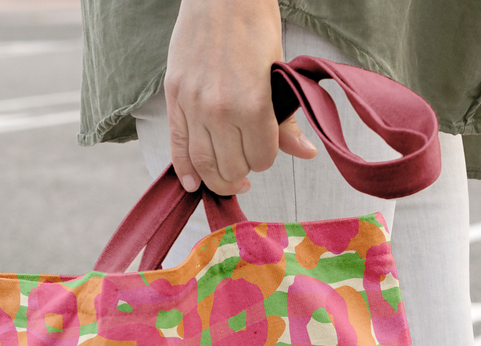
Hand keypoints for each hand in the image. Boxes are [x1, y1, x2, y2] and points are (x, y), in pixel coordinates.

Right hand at [165, 0, 317, 194]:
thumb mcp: (278, 73)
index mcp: (252, 105)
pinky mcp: (174, 100)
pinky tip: (192, 183)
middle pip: (230, 168)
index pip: (260, 159)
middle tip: (245, 168)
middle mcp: (219, 112)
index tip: (265, 149)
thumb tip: (306, 153)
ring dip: (216, 179)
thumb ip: (285, 120)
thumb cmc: (254, 27)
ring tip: (225, 179)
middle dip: (241, 173)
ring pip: (203, 166)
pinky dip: (184, 171)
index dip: (265, 158)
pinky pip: (177, 149)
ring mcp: (193, 108)